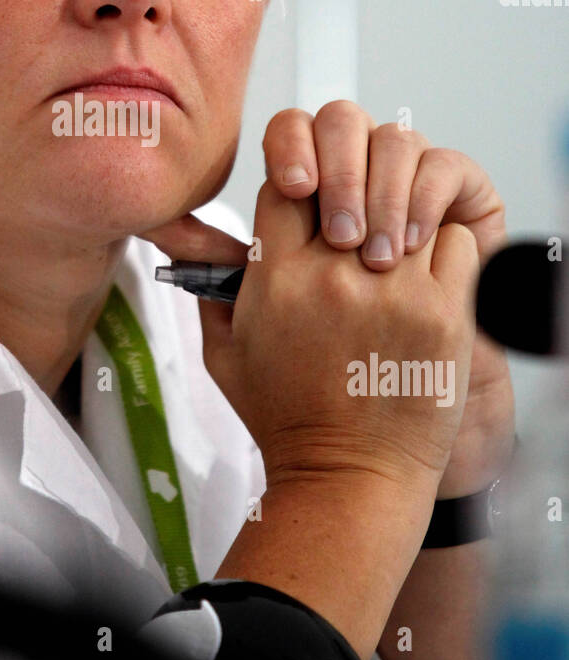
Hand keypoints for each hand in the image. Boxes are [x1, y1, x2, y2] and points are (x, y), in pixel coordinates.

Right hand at [142, 183, 478, 496]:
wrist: (348, 476)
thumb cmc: (287, 418)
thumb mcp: (224, 354)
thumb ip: (213, 291)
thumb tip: (203, 245)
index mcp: (275, 278)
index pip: (286, 182)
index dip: (302, 190)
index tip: (314, 213)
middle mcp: (331, 275)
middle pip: (349, 184)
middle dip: (356, 199)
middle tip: (360, 230)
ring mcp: (391, 291)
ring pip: (409, 204)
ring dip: (404, 223)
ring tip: (397, 264)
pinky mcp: (443, 312)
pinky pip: (455, 240)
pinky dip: (446, 252)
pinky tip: (429, 282)